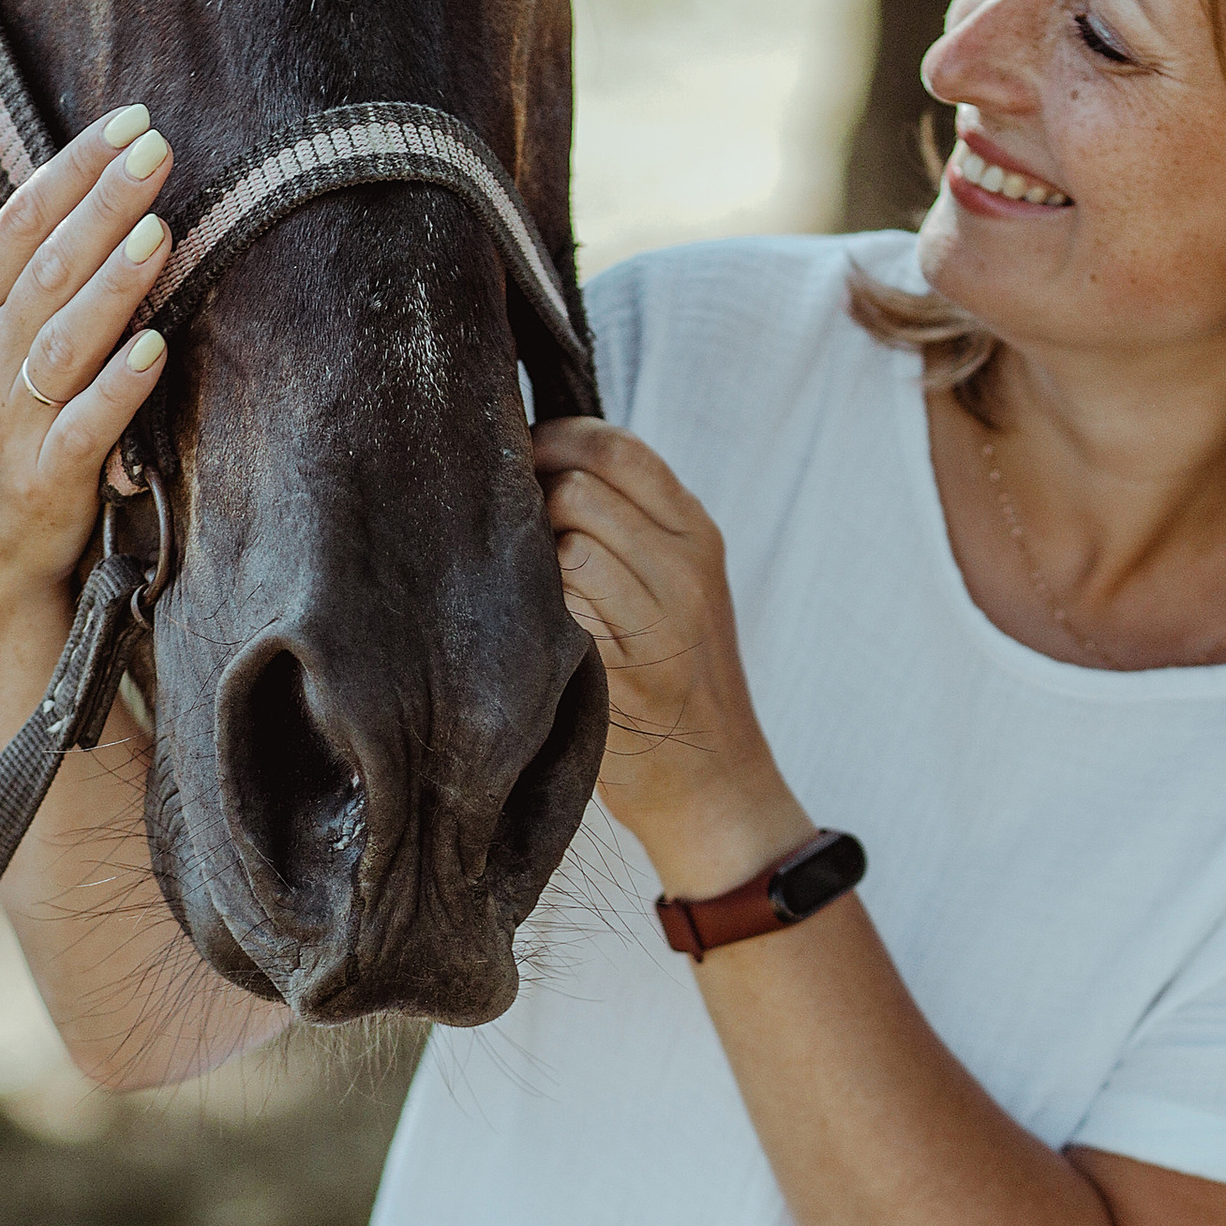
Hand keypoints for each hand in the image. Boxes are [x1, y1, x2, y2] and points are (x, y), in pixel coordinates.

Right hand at [0, 99, 174, 637]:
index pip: (17, 222)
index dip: (72, 169)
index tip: (129, 122)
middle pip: (45, 269)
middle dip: (102, 207)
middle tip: (156, 152)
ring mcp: (13, 420)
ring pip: (65, 341)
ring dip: (112, 287)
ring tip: (160, 233)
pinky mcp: (47, 479)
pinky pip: (85, 427)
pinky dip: (118, 390)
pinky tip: (156, 350)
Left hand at [532, 417, 808, 892]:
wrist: (716, 785)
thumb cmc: (677, 678)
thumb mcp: (682, 585)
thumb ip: (633, 522)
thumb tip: (543, 460)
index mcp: (697, 533)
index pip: (618, 447)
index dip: (555, 440)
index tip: (522, 461)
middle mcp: (686, 570)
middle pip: (577, 490)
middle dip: (529, 506)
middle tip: (508, 537)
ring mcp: (661, 625)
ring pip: (566, 547)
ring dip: (528, 564)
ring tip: (523, 592)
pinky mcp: (627, 677)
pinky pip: (562, 614)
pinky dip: (535, 616)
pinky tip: (529, 636)